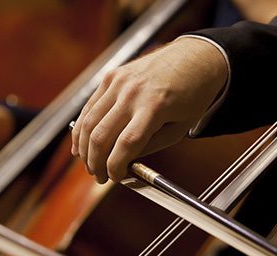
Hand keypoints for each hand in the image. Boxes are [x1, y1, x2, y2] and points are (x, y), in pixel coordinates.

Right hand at [72, 37, 227, 183]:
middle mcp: (132, 92)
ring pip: (89, 122)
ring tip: (88, 163)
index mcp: (154, 106)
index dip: (115, 166)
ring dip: (84, 147)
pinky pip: (90, 106)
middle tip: (98, 176)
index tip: (114, 177)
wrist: (195, 57)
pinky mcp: (112, 76)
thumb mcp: (180, 128)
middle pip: (101, 136)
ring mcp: (119, 82)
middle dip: (96, 162)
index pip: (126, 144)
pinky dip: (82, 127)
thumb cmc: (193, 93)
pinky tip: (82, 142)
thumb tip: (125, 161)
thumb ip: (151, 146)